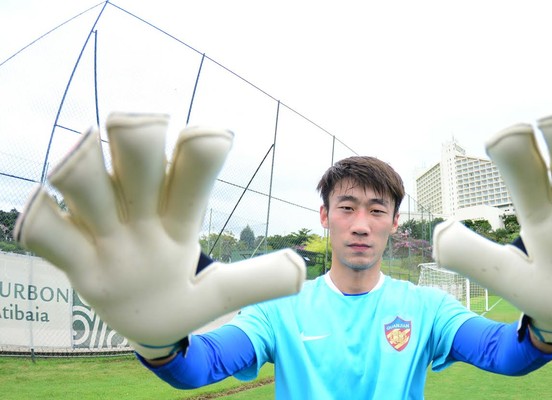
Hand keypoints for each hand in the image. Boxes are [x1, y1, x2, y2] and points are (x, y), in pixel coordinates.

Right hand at [14, 113, 305, 357]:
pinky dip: (41, 219)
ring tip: (82, 158)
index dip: (200, 152)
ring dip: (82, 166)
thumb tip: (299, 272)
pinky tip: (44, 214)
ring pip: (84, 180)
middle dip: (137, 138)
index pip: (190, 170)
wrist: (139, 322)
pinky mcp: (73, 256)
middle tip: (143, 125)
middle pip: (133, 156)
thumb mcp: (219, 294)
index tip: (216, 137)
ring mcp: (101, 229)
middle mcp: (138, 210)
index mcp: (177, 214)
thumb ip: (255, 281)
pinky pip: (46, 232)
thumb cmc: (180, 294)